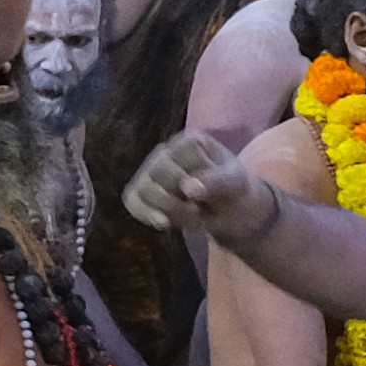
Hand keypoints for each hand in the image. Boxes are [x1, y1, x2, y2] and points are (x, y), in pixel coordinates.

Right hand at [121, 133, 263, 242]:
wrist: (227, 209)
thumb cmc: (232, 189)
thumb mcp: (233, 183)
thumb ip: (214, 182)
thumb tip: (188, 189)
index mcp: (189, 141)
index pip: (180, 157)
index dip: (193, 179)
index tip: (212, 193)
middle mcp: (165, 152)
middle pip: (156, 172)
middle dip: (179, 196)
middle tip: (199, 208)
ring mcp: (149, 170)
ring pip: (142, 189)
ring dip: (166, 208)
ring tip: (188, 214)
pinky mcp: (139, 190)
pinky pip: (131, 201)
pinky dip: (146, 215)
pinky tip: (165, 223)